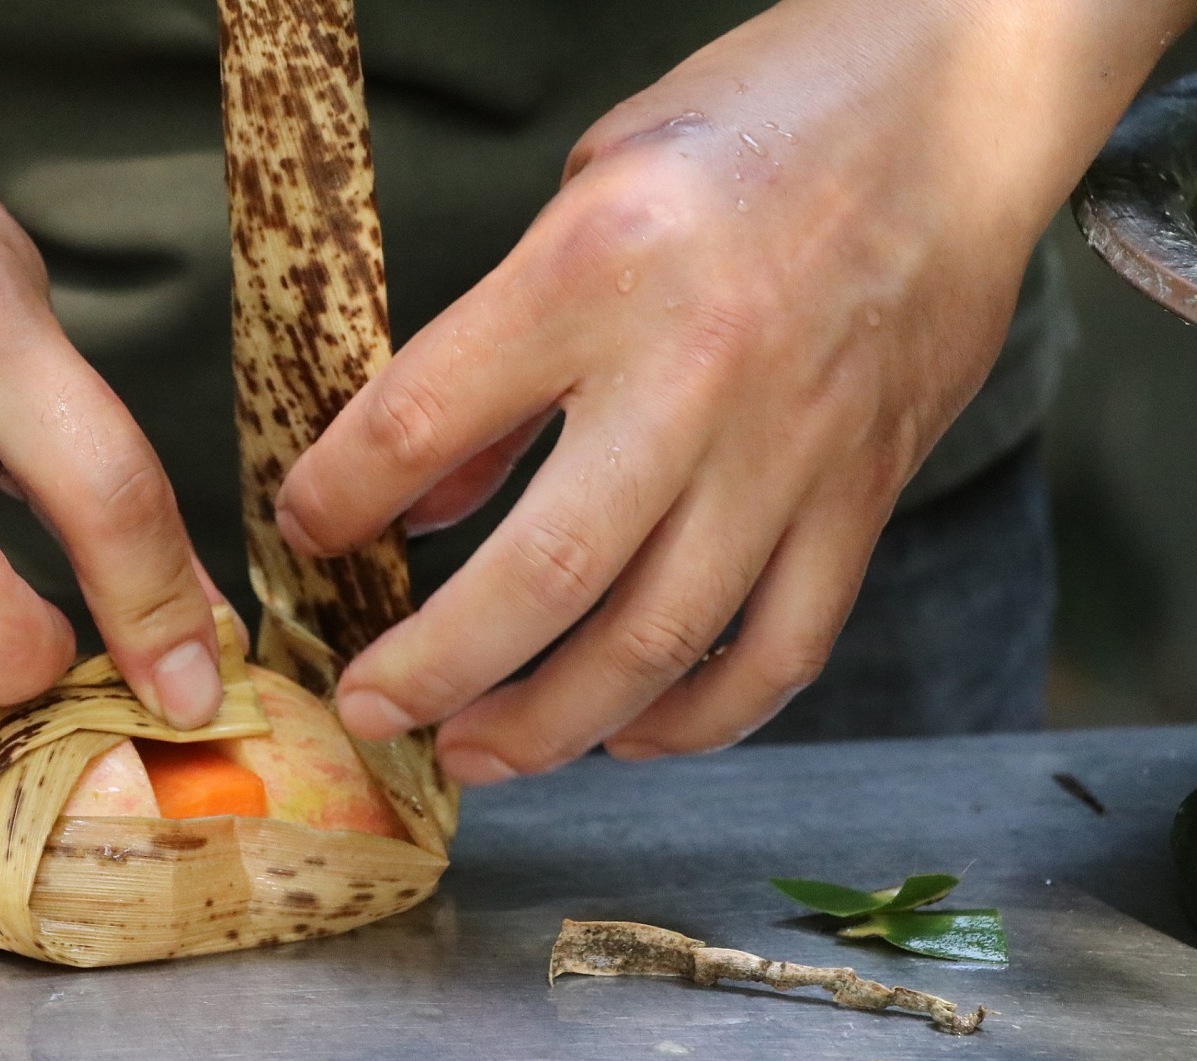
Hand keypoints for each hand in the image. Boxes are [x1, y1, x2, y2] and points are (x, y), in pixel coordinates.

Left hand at [276, 0, 1186, 781]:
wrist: (959, 102)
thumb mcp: (587, 189)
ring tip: (473, 753)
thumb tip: (428, 503)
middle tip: (368, 710)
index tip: (306, 536)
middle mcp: (696, 375)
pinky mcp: (864, 497)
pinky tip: (626, 736)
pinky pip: (779, 651)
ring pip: (655, 646)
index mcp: (599, 269)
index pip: (422, 421)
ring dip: (547, 727)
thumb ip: (501, 353)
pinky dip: (696, 720)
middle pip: (540, 577)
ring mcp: (791, 450)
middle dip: (431, 671)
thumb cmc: (756, 127)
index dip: (339, 499)